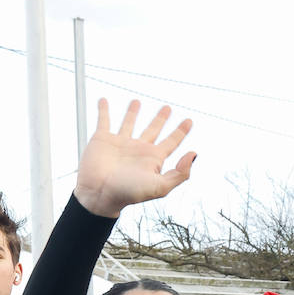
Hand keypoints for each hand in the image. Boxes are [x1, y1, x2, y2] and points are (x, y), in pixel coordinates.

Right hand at [74, 99, 195, 217]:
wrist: (100, 194)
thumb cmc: (129, 193)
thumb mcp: (160, 186)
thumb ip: (180, 173)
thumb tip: (194, 154)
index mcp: (153, 159)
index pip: (171, 141)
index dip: (181, 131)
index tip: (189, 120)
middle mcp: (138, 149)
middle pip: (153, 129)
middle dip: (160, 118)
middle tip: (167, 108)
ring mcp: (120, 143)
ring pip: (129, 122)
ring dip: (133, 112)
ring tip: (136, 101)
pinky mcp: (102, 139)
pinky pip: (104, 120)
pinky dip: (103, 109)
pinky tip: (103, 100)